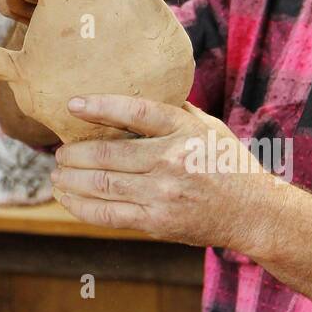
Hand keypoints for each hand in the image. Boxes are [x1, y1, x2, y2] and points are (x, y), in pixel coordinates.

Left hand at [51, 95, 290, 249]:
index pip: (136, 112)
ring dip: (70, 179)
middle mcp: (172, 160)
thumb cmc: (230, 165)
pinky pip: (108, 214)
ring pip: (102, 184)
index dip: (100, 106)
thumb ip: (175, 111)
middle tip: (60, 152)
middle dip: (74, 153)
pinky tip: (66, 198)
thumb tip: (139, 89)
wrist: (253, 213)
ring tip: (57, 175)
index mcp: (185, 130)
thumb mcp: (209, 127)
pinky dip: (81, 206)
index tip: (73, 104)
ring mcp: (163, 194)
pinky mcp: (157, 222)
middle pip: (108, 153)